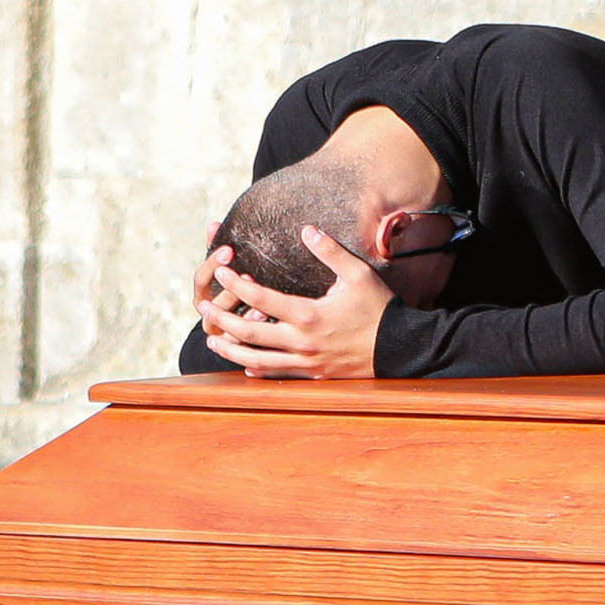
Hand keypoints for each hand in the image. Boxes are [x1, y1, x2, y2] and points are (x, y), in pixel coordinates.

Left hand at [201, 228, 392, 379]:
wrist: (402, 348)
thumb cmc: (380, 309)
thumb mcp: (358, 275)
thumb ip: (330, 252)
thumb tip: (307, 230)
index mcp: (308, 314)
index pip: (259, 298)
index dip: (235, 283)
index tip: (221, 270)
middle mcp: (301, 341)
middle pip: (248, 332)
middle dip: (221, 318)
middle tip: (202, 307)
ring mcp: (306, 361)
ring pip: (256, 359)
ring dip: (230, 349)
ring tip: (213, 339)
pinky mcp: (314, 374)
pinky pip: (278, 374)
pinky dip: (257, 369)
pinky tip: (245, 365)